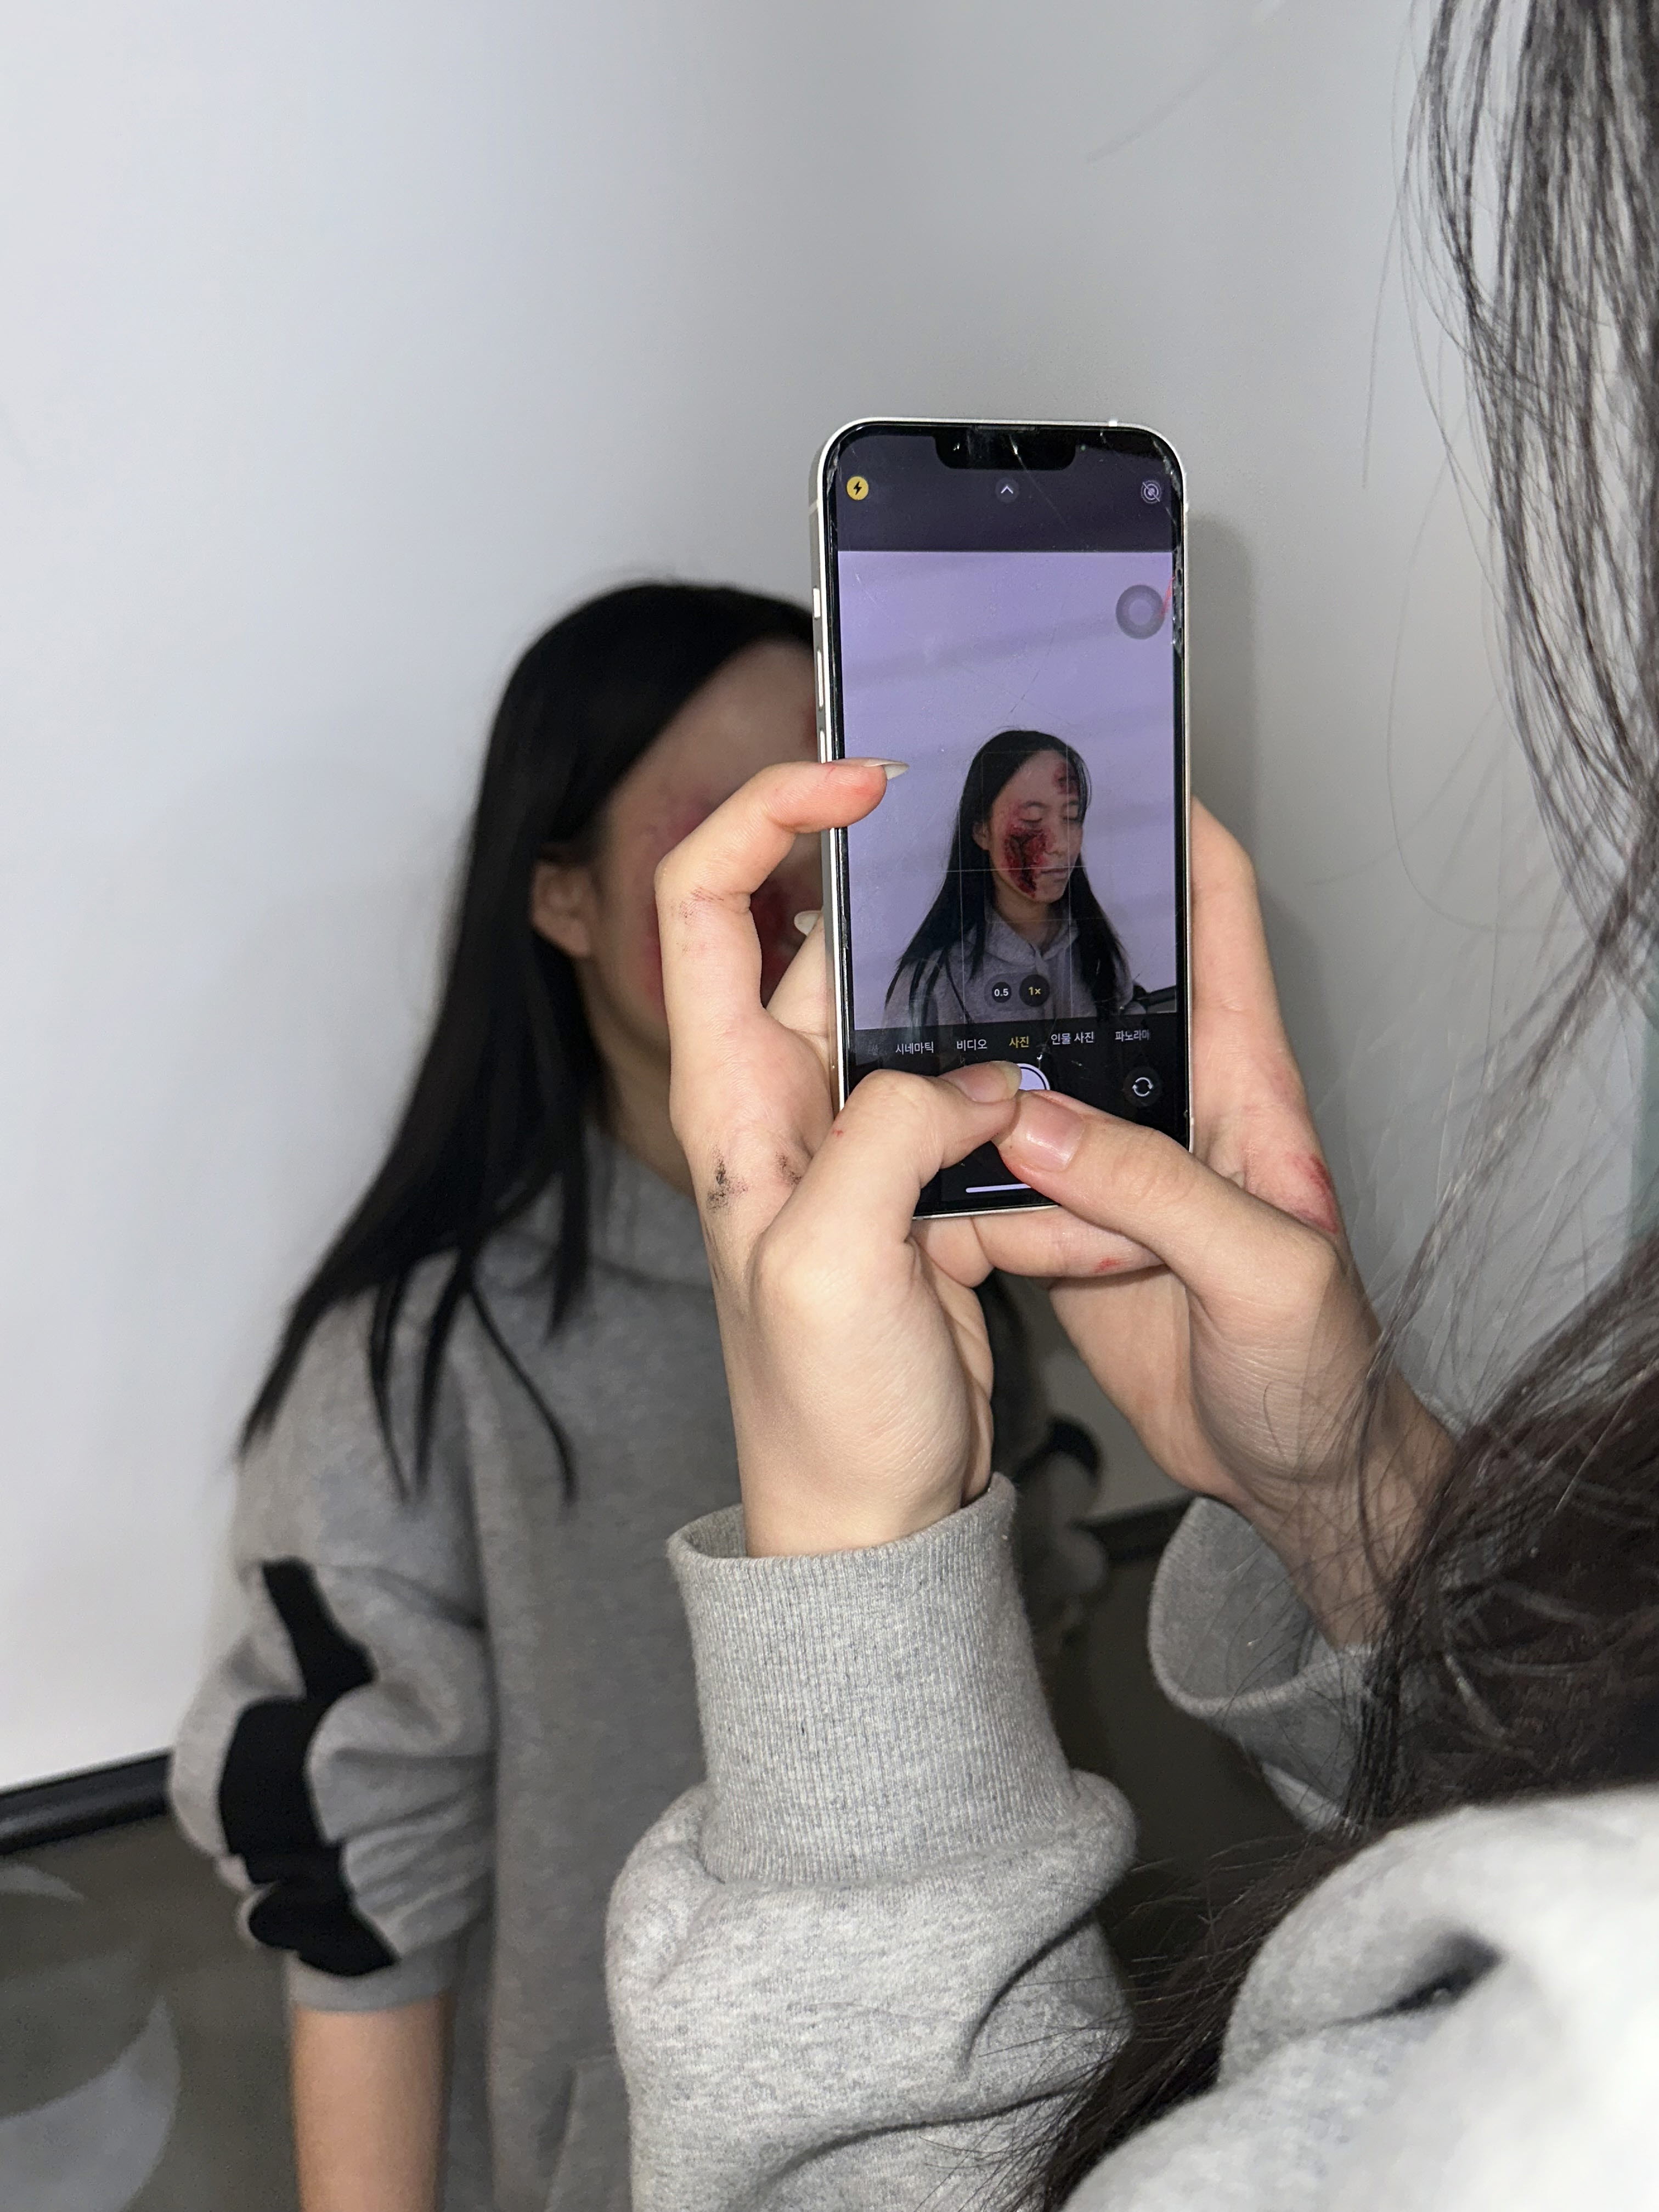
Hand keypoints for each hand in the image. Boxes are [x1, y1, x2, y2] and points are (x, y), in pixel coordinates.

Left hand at [655, 758, 1039, 1555]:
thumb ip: (893, 1136)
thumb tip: (979, 1079)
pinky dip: (1050, 1171)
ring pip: (944, 1046)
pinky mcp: (929, 1198)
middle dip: (936, 932)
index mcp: (734, 1099)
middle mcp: (788, 1106)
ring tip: (1084, 1068)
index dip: (768, 817)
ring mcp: (863, 1150)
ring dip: (1016, 1062)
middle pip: (846, 960)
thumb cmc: (820, 1410)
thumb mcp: (832, 1262)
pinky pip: (999, 1140)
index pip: (705, 903)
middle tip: (1029, 896)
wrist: (874, 1522)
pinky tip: (1094, 1219)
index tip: (865, 781)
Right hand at [923, 805, 1445, 1641]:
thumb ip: (1152, 1190)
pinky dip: (957, 1167)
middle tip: (943, 875)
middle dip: (1033, 927)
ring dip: (975, 1061)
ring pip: (1032, 1078)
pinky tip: (906, 1158)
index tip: (1100, 765)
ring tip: (891, 1010)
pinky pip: (1001, 1174)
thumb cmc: (1321, 1372)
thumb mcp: (1262, 1271)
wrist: (1293, 1481)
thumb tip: (1029, 1121)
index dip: (1173, 832)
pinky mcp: (1073, 1226)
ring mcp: (1118, 1164)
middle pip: (1104, 981)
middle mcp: (1178, 1106)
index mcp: (1245, 1086)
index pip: (1219, 921)